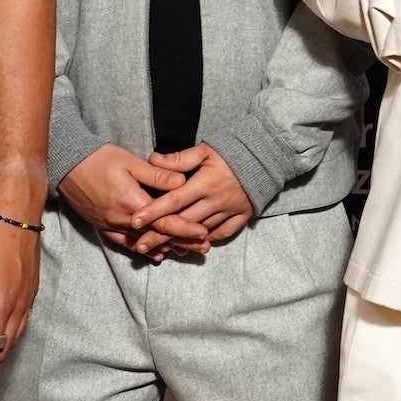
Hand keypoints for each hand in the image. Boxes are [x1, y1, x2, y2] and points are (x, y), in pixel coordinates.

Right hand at [59, 143, 204, 258]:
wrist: (67, 164)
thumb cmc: (100, 159)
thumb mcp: (131, 162)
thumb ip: (158, 175)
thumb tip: (183, 181)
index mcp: (132, 203)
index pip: (165, 221)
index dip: (186, 229)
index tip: (204, 234)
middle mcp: (122, 219)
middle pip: (157, 236)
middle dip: (182, 243)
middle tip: (203, 249)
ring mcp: (110, 225)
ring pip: (142, 242)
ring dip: (165, 247)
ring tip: (185, 252)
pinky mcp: (102, 226)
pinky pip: (124, 243)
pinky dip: (141, 249)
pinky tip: (154, 254)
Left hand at [133, 145, 255, 248]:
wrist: (265, 156)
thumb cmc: (231, 152)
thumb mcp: (205, 150)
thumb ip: (179, 158)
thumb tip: (152, 160)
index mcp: (205, 183)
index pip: (173, 200)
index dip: (153, 211)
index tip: (135, 222)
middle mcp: (216, 200)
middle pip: (183, 222)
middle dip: (161, 235)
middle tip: (140, 244)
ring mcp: (230, 211)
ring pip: (200, 230)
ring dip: (180, 240)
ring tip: (161, 250)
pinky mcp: (242, 216)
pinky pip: (222, 233)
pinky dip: (207, 239)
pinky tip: (193, 243)